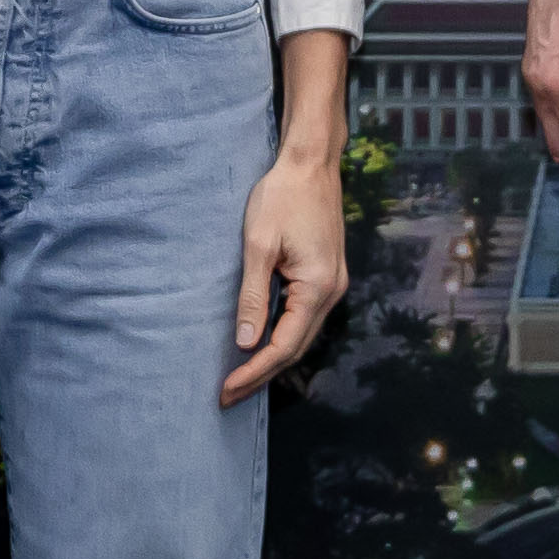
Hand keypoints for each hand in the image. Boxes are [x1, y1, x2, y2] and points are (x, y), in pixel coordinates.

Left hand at [220, 141, 349, 404]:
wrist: (310, 164)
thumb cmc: (282, 197)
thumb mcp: (259, 246)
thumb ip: (253, 296)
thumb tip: (246, 342)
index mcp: (317, 288)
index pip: (284, 345)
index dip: (254, 371)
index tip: (226, 389)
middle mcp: (331, 291)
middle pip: (296, 348)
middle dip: (261, 374)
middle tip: (227, 395)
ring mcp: (331, 284)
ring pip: (301, 335)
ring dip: (271, 358)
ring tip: (240, 378)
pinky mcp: (325, 275)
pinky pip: (303, 317)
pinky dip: (281, 336)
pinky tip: (261, 343)